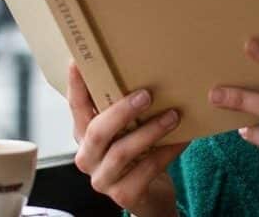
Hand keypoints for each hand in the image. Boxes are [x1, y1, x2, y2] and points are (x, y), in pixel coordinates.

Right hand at [68, 62, 188, 216]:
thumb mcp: (126, 130)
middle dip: (122, 111)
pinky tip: (183, 139)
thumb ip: (124, 108)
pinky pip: (147, 169)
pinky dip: (167, 151)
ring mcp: (103, 179)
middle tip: (147, 94)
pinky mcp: (124, 196)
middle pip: (97, 131)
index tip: (78, 61)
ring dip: (151, 130)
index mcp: (84, 135)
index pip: (76, 107)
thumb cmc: (138, 154)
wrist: (151, 196)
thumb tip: (143, 69)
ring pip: (123, 151)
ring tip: (173, 116)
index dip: (76, 85)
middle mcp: (88, 157)